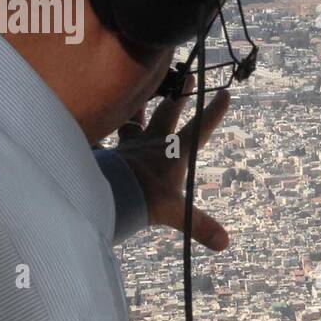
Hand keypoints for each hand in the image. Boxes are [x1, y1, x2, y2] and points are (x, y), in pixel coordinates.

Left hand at [115, 81, 231, 251]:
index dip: (213, 113)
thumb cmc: (144, 201)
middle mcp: (152, 143)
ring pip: (135, 118)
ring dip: (139, 104)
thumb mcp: (176, 212)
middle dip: (180, 95)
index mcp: (173, 153)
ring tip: (139, 89)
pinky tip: (95, 120)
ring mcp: (129, 145)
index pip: (198, 130)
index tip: (225, 93)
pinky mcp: (109, 150)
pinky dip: (100, 130)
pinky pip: (104, 135)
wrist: (106, 194)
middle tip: (188, 77)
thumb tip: (225, 243)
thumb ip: (199, 226)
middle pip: (168, 113)